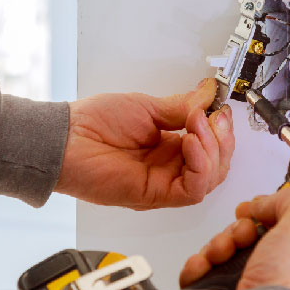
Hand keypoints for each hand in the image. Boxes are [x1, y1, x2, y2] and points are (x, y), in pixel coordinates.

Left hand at [54, 78, 234, 209]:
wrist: (66, 139)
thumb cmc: (94, 123)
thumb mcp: (146, 107)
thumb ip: (181, 107)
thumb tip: (208, 94)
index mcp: (169, 146)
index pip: (211, 146)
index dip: (220, 130)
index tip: (219, 108)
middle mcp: (170, 167)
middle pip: (217, 166)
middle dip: (223, 140)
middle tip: (213, 117)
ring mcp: (164, 182)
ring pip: (210, 179)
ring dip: (213, 150)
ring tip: (197, 125)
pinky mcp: (155, 195)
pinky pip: (192, 190)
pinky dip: (200, 166)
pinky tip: (191, 143)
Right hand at [179, 188, 289, 289]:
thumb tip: (267, 201)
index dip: (274, 214)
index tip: (261, 206)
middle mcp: (288, 282)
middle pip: (255, 238)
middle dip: (240, 228)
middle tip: (242, 232)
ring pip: (228, 254)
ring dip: (218, 243)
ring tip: (222, 250)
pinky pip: (206, 274)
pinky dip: (199, 265)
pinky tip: (204, 264)